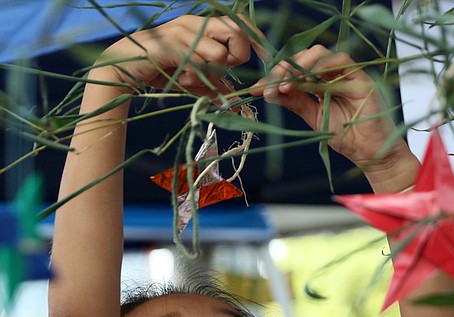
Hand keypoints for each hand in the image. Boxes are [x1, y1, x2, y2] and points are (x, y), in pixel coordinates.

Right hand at [93, 15, 263, 98]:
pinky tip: (184, 78)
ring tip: (193, 77)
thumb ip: (212, 83)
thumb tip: (230, 96)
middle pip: (237, 33)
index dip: (257, 39)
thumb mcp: (193, 78)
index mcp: (203, 25)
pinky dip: (196, 76)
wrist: (124, 67)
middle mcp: (195, 23)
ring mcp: (182, 32)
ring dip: (211, 73)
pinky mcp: (170, 45)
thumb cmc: (161, 69)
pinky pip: (198, 63)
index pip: (240, 23)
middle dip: (238, 57)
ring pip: (220, 54)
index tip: (267, 57)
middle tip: (222, 70)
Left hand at [251, 45, 413, 178]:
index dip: (276, 75)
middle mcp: (335, 75)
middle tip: (269, 86)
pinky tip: (304, 80)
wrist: (371, 155)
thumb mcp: (314, 118)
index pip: (297, 69)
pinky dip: (320, 66)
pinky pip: (341, 61)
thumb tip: (269, 91)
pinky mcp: (361, 79)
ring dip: (298, 66)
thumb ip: (295, 102)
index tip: (258, 89)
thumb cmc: (348, 138)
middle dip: (283, 69)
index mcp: (323, 82)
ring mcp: (348, 75)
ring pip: (320, 55)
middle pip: (306, 57)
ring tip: (284, 84)